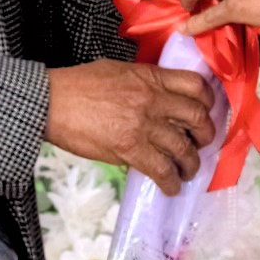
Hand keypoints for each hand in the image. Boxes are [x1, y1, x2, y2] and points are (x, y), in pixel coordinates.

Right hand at [47, 60, 214, 190]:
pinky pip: (163, 170)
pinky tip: (171, 188)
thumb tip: (158, 102)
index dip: (208, 102)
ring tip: (187, 171)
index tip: (206, 112)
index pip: (195, 86)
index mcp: (150, 77)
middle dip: (205, 135)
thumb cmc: (78, 85)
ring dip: (191, 164)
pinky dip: (172, 182)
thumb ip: (144, 84)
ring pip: (184, 148)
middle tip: (200, 144)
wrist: (51, 102)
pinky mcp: (130, 149)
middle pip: (197, 118)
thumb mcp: (118, 71)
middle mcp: (153, 100)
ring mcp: (143, 125)